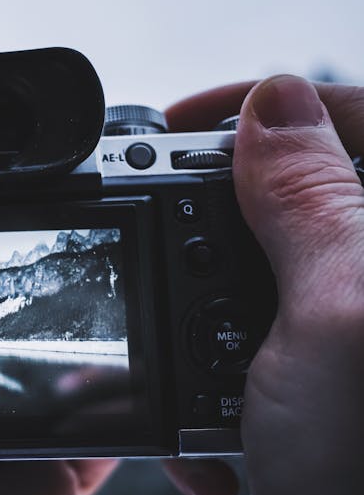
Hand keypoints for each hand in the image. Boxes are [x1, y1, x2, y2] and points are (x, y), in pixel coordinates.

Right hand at [164, 76, 363, 494]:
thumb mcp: (333, 321)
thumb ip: (310, 202)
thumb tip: (274, 106)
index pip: (355, 115)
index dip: (267, 106)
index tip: (187, 124)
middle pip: (303, 182)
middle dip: (216, 205)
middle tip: (151, 221)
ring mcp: (357, 320)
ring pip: (268, 256)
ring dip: (201, 293)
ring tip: (170, 330)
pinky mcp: (329, 365)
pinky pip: (257, 322)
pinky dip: (212, 350)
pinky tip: (208, 388)